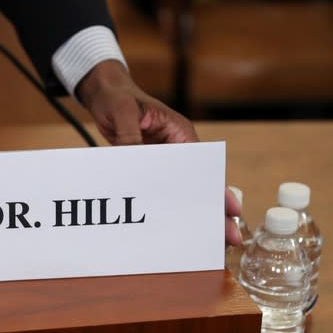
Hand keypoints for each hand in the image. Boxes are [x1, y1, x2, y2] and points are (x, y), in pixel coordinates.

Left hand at [77, 60, 240, 245]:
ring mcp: (161, 158)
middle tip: (228, 239)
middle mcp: (175, 147)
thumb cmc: (116, 97)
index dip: (217, 189)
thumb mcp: (123, 113)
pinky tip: (168, 226)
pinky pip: (158, 187)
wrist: (102, 92)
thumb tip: (134, 160)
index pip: (203, 166)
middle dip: (211, 210)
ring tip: (203, 240)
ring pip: (179, 189)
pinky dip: (164, 205)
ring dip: (189, 212)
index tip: (231, 210)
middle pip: (197, 183)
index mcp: (179, 133)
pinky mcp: (146, 164)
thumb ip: (129, 137)